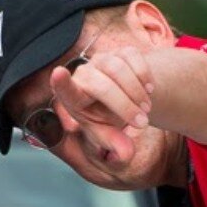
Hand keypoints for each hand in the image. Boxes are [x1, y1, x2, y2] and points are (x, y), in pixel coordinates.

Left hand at [47, 52, 178, 190]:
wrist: (125, 98)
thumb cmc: (107, 118)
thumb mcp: (108, 135)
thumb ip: (113, 144)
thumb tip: (124, 154)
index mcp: (74, 97)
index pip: (64, 89)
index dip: (61, 82)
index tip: (58, 73)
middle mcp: (84, 74)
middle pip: (102, 86)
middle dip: (125, 106)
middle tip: (141, 123)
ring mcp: (102, 60)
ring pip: (118, 69)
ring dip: (137, 92)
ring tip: (146, 109)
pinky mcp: (120, 51)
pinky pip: (133, 57)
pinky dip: (145, 76)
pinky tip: (149, 90)